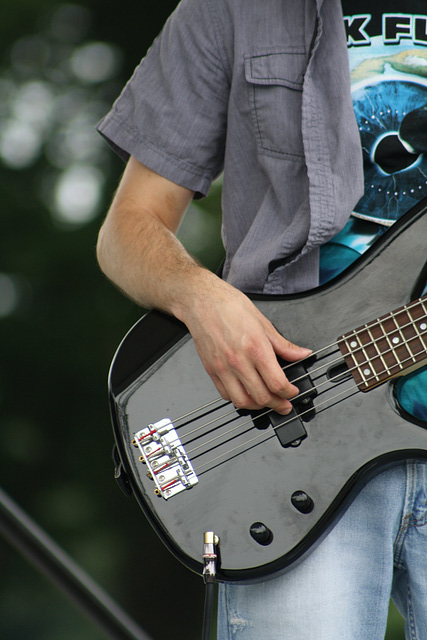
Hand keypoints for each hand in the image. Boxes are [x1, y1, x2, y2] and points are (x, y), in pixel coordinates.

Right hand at [178, 275, 310, 414]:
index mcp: (255, 348)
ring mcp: (223, 368)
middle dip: (277, 405)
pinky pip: (225, 394)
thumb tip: (300, 354)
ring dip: (257, 406)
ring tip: (266, 402)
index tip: (292, 392)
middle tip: (284, 404)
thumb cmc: (229, 306)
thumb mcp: (263, 322)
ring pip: (242, 401)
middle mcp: (239, 361)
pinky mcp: (211, 370)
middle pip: (262, 397)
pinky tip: (246, 393)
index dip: (289, 393)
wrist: (202, 301)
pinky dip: (238, 399)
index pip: (277, 383)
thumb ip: (283, 344)